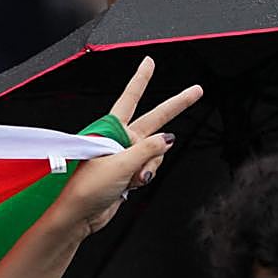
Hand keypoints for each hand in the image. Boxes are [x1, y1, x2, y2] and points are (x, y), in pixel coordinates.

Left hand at [55, 57, 202, 237]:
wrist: (80, 215)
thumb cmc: (88, 188)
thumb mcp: (121, 163)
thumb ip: (148, 149)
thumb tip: (168, 139)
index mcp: (111, 131)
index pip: (129, 99)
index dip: (140, 80)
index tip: (149, 62)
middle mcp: (119, 141)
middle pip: (153, 120)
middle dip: (176, 106)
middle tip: (196, 91)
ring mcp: (125, 157)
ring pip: (156, 152)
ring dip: (150, 166)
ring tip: (132, 177)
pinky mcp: (128, 173)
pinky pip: (150, 168)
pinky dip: (146, 177)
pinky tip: (132, 185)